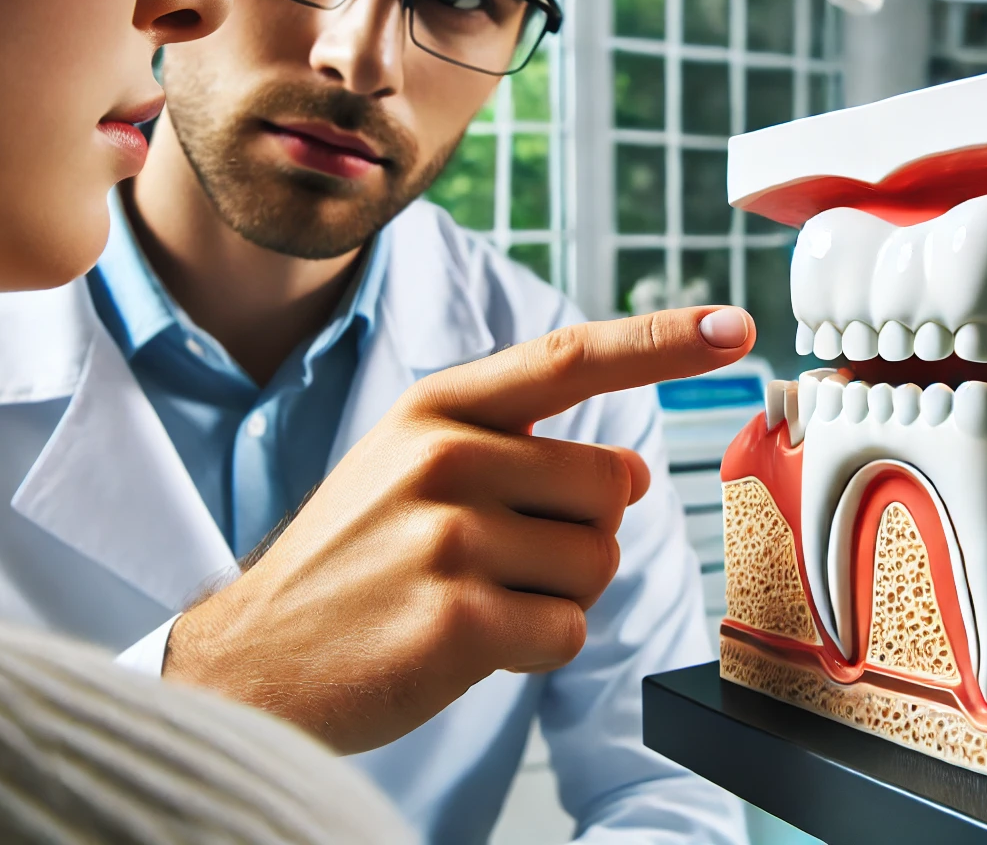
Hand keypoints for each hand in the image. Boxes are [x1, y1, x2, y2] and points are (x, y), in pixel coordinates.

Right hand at [163, 306, 754, 751]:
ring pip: (598, 562)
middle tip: (496, 560)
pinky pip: (568, 631)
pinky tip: (465, 643)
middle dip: (580, 532)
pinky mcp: (460, 620)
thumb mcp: (406, 468)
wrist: (253, 660)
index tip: (733, 326)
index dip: (660, 342)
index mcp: (436, 411)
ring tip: (471, 599)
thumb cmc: (351, 565)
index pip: (569, 359)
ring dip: (555, 595)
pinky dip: (536, 648)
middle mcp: (445, 458)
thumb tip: (629, 471)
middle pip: (611, 486)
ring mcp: (450, 537)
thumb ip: (511, 449)